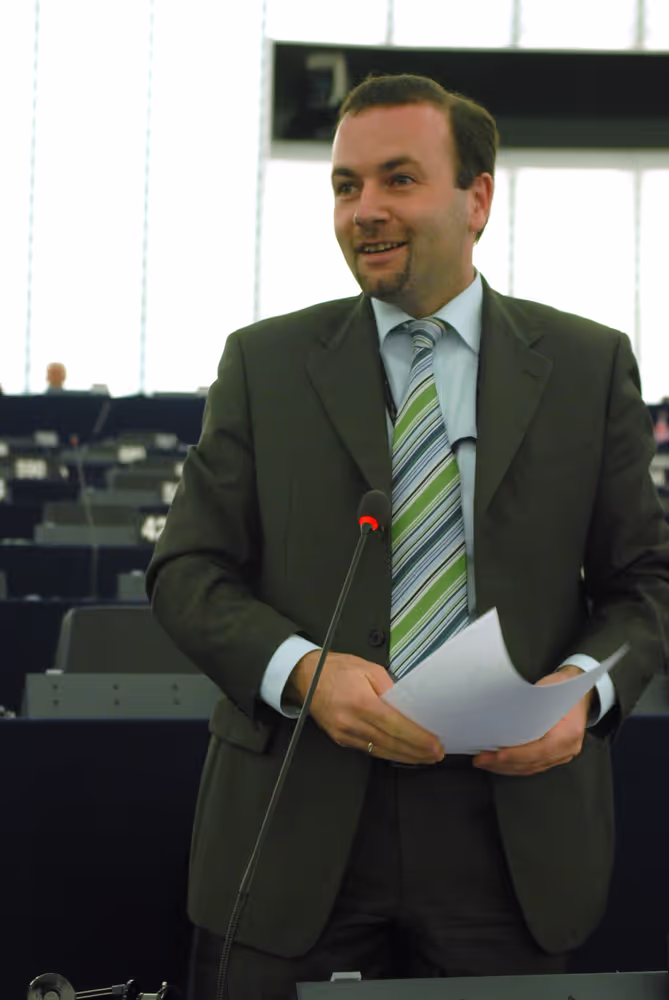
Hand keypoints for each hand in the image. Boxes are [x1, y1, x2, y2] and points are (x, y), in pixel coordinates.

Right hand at [288, 650, 444, 765]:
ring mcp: (344, 733)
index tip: (434, 744)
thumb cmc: (337, 669)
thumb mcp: (369, 668)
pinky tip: (401, 754)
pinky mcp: (340, 739)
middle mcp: (351, 722)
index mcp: (361, 701)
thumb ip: (390, 688)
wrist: (306, 676)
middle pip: (390, 743)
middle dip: (416, 751)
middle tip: (436, 754)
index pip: (396, 726)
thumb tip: (408, 706)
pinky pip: (368, 750)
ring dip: (405, 756)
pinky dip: (388, 753)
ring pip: (380, 750)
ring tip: (424, 757)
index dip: (417, 738)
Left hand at [472, 665, 592, 776]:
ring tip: (484, 762)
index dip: (518, 754)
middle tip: (481, 759)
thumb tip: (502, 710)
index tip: (498, 755)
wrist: (580, 692)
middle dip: (504, 763)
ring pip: (531, 767)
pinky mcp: (555, 756)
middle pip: (532, 762)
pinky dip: (515, 765)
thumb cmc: (563, 688)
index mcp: (568, 732)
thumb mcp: (548, 688)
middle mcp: (568, 748)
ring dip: (506, 767)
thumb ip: (529, 702)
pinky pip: (533, 765)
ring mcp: (562, 755)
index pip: (541, 749)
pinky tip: (499, 763)